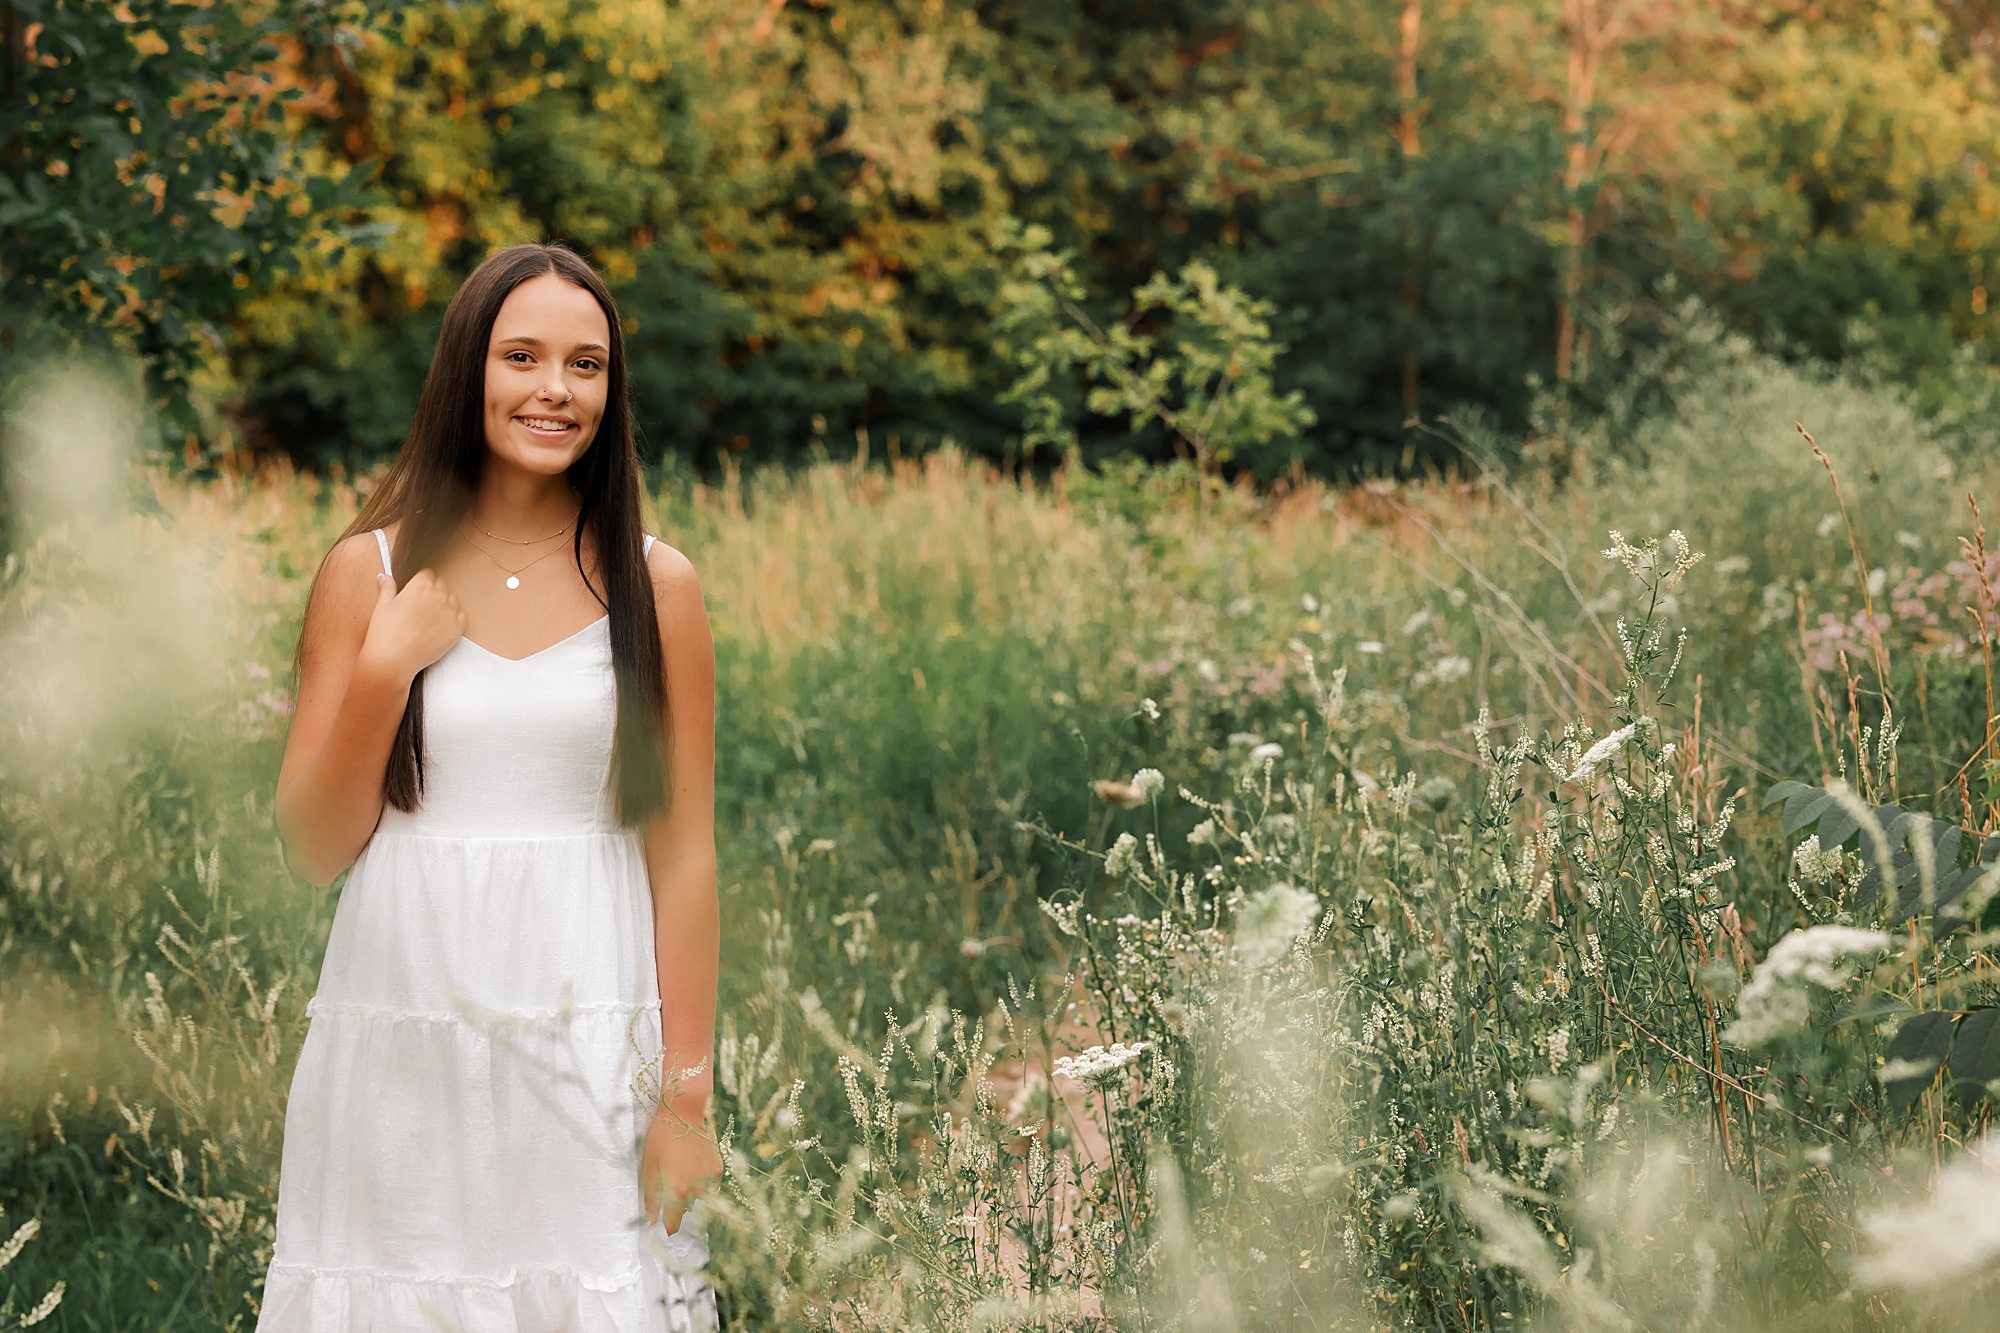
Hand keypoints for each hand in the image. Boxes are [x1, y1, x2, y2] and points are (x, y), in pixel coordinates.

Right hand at [357, 570, 465, 686]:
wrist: (392, 661)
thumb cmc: (384, 633)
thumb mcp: (382, 606)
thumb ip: (387, 588)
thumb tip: (385, 576)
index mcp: (420, 586)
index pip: (427, 574)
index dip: (421, 582)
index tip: (416, 592)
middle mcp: (438, 595)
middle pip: (441, 585)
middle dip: (433, 592)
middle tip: (420, 608)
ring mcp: (450, 612)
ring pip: (452, 600)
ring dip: (444, 605)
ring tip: (428, 619)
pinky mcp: (457, 629)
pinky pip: (461, 617)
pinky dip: (453, 619)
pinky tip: (439, 628)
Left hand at [640, 1113, 721, 1235]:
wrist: (686, 1111)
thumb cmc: (662, 1138)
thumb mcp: (649, 1167)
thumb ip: (651, 1197)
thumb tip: (650, 1222)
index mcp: (677, 1190)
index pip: (674, 1223)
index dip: (667, 1226)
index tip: (663, 1224)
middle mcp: (697, 1189)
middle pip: (687, 1209)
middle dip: (678, 1203)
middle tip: (670, 1181)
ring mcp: (711, 1179)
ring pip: (699, 1197)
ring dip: (691, 1192)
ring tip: (682, 1170)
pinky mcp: (719, 1169)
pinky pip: (710, 1185)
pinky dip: (702, 1181)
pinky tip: (694, 1165)